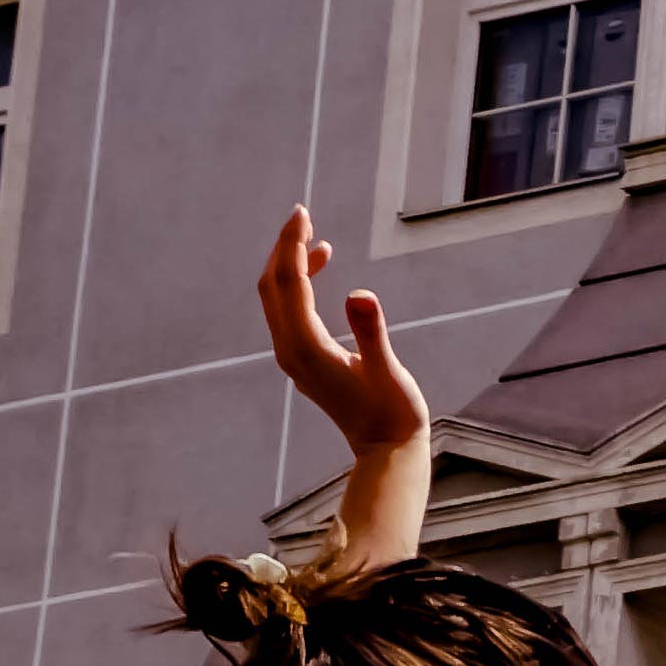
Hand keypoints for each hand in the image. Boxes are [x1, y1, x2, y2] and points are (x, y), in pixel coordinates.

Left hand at [256, 209, 426, 458]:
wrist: (386, 451)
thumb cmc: (393, 414)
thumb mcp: (389, 371)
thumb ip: (372, 332)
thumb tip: (362, 294)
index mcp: (306, 347)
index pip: (290, 283)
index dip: (294, 245)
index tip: (301, 214)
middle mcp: (290, 349)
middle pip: (272, 286)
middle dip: (284, 248)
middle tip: (302, 217)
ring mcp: (292, 356)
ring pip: (276, 299)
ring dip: (290, 267)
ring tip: (319, 244)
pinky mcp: (301, 360)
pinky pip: (287, 313)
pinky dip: (296, 288)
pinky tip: (318, 278)